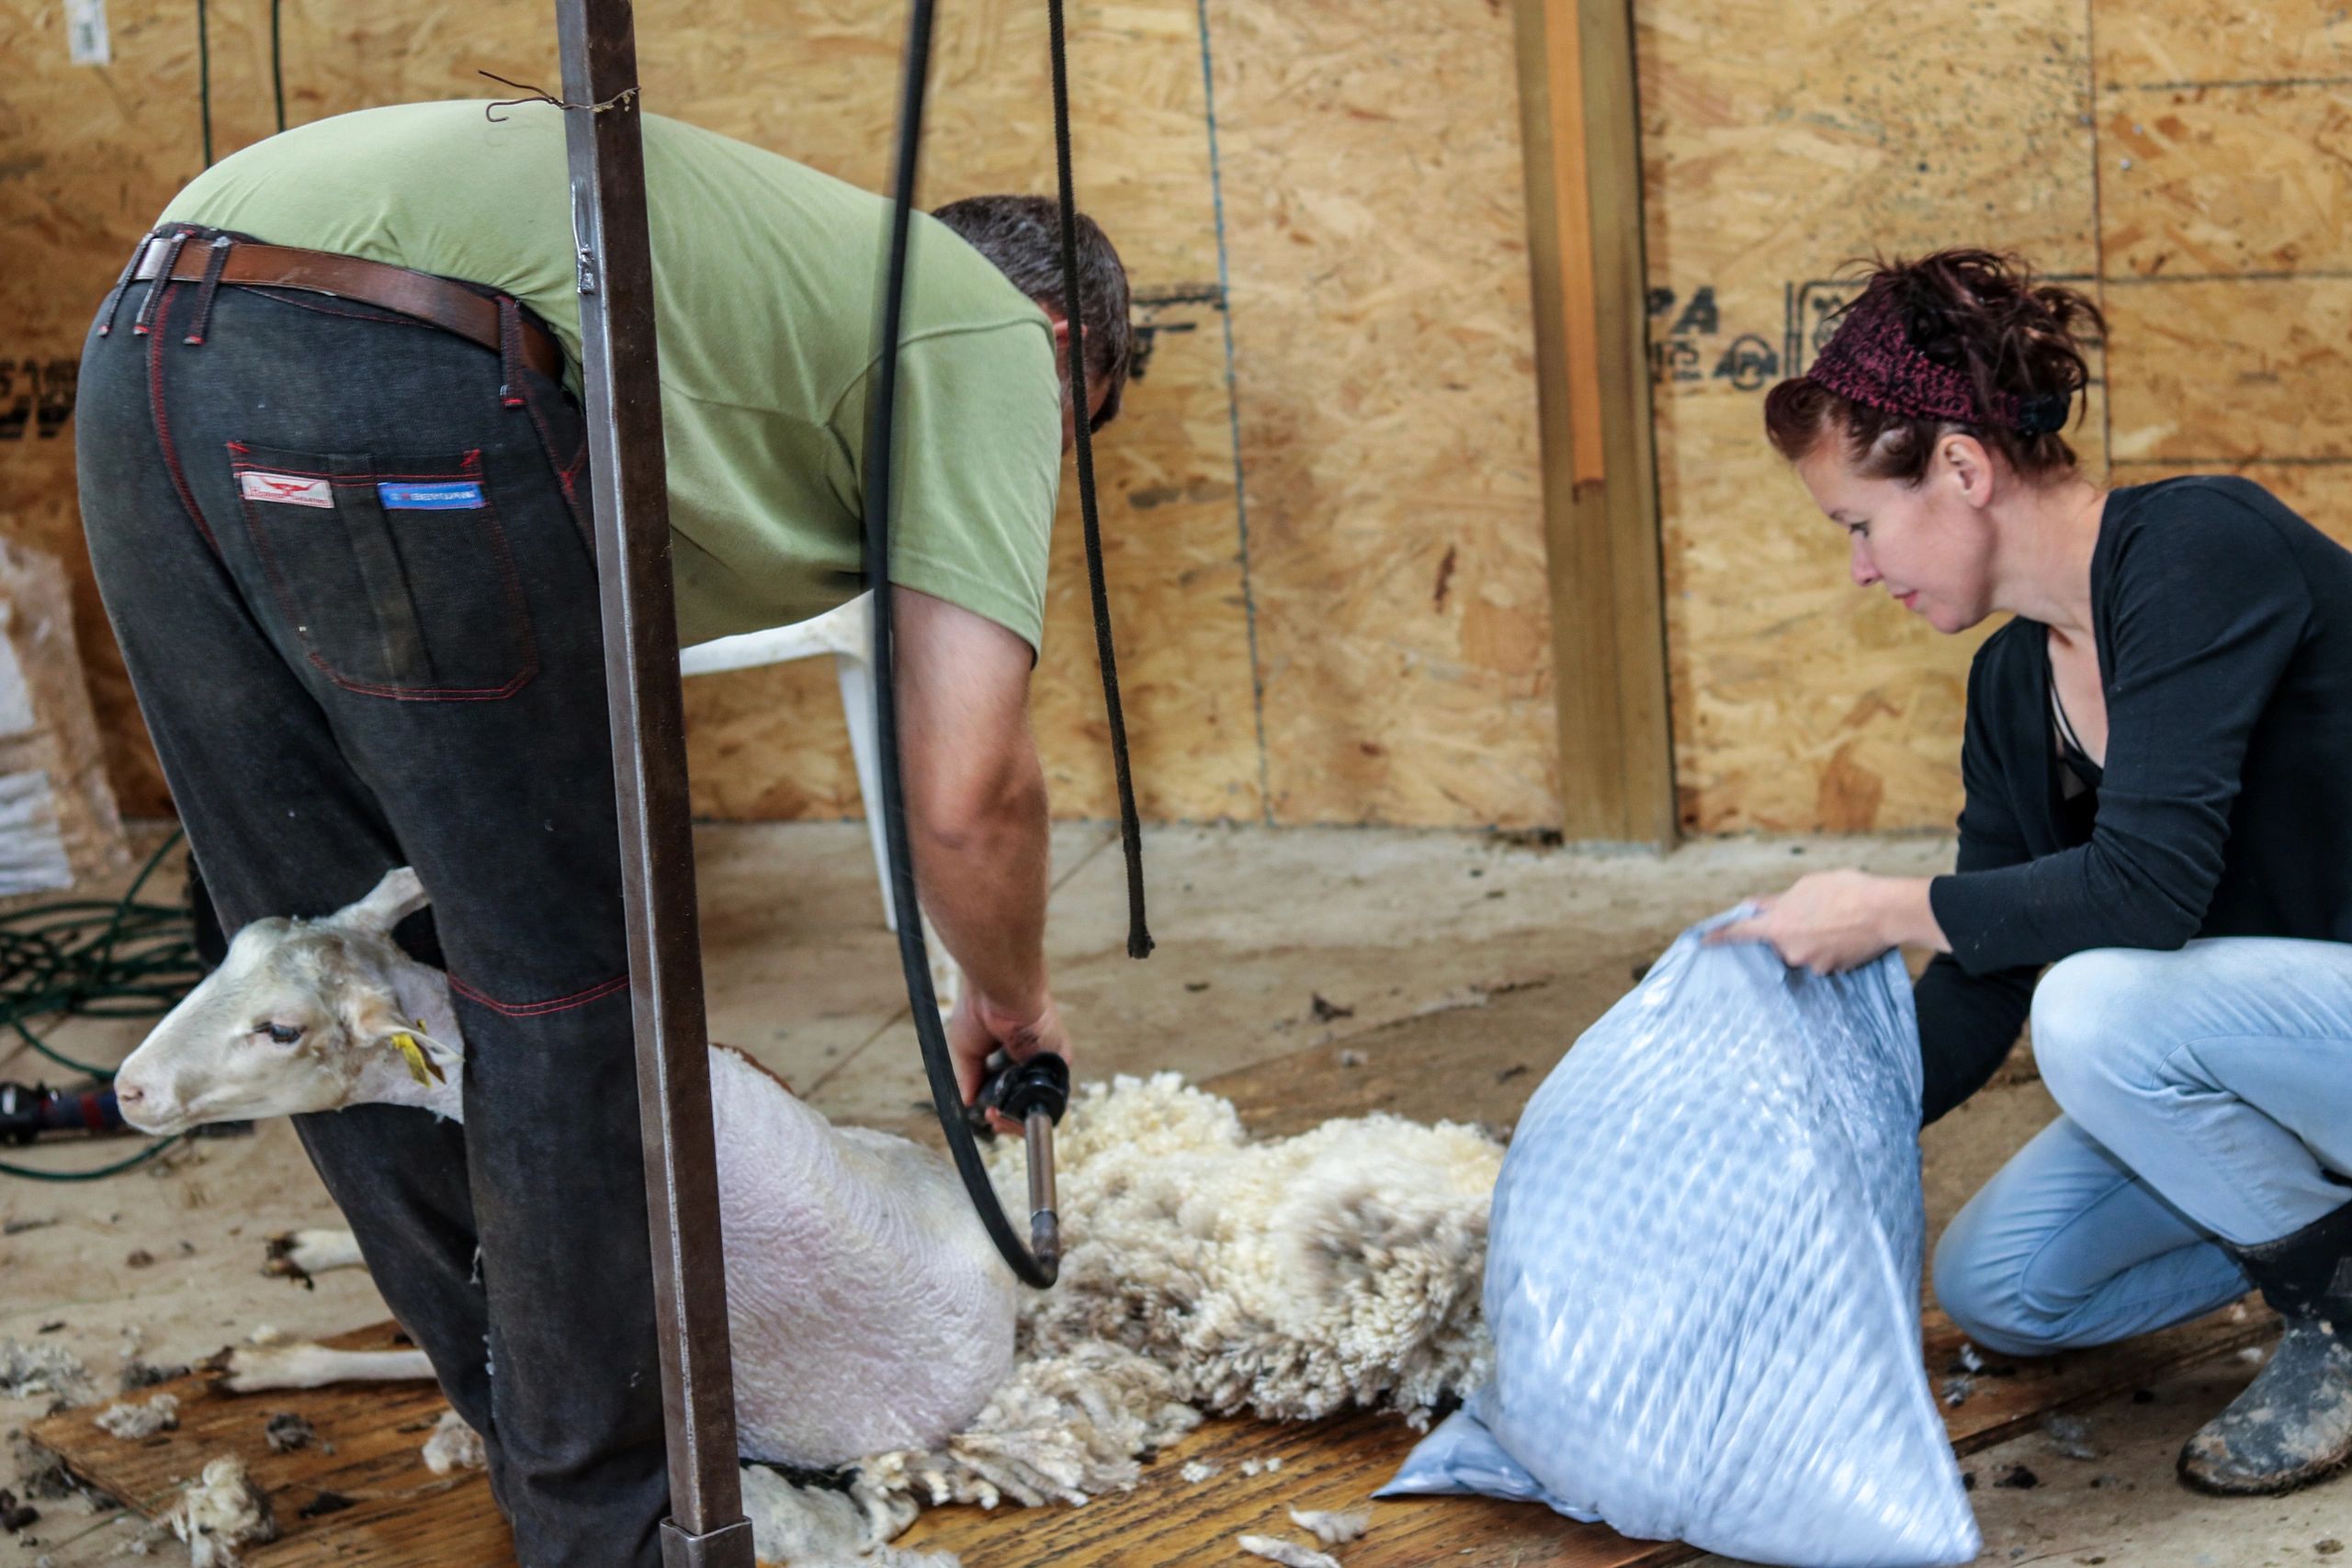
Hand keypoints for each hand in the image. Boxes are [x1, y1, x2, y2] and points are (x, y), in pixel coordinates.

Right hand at [949, 988, 1070, 1134]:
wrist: (1000, 991)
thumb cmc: (981, 1008)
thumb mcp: (967, 1049)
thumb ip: (969, 1077)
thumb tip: (966, 1102)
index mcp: (1012, 1050)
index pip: (1011, 1087)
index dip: (999, 1105)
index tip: (987, 1113)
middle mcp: (1032, 1056)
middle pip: (1026, 1098)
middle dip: (1009, 1116)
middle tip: (992, 1120)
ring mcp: (1047, 1060)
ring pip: (1039, 1101)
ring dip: (1018, 1118)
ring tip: (998, 1120)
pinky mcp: (1060, 1060)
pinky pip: (1051, 1096)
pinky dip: (1032, 1110)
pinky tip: (1011, 1113)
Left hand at [1707, 869, 1911, 975]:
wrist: (1885, 911)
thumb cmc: (1845, 890)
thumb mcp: (1806, 886)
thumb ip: (1778, 901)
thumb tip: (1760, 907)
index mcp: (1778, 925)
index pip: (1741, 933)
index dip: (1720, 936)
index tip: (1703, 941)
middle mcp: (1790, 950)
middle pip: (1779, 942)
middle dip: (1790, 929)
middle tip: (1814, 913)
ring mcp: (1812, 964)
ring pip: (1803, 951)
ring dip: (1811, 938)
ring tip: (1836, 919)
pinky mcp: (1833, 971)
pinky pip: (1823, 959)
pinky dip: (1829, 947)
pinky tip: (1845, 933)